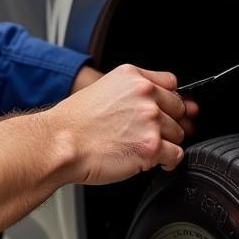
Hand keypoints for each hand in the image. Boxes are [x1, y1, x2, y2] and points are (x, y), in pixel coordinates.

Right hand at [42, 64, 198, 185]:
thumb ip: (132, 92)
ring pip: (179, 133)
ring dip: (165, 143)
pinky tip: (151, 161)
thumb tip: (158, 104)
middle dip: (167, 123)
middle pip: (178, 109)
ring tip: (141, 147)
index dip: (167, 101)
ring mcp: (151, 119)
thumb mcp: (103, 89)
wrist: (60, 143)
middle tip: (146, 133)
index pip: (171, 84)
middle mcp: (145, 94)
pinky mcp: (152, 146)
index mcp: (133, 77)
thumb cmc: (74, 123)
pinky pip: (176, 155)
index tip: (164, 111)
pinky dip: (167, 161)